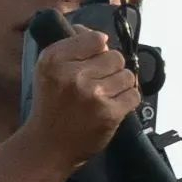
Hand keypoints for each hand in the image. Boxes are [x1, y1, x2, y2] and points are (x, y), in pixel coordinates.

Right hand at [23, 24, 140, 168]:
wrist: (48, 145)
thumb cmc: (51, 103)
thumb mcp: (48, 69)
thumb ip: (72, 46)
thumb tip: (100, 36)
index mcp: (54, 59)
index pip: (96, 38)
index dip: (98, 49)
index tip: (91, 61)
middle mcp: (73, 75)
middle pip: (115, 56)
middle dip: (110, 68)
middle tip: (98, 82)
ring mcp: (93, 95)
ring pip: (127, 75)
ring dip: (120, 84)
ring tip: (105, 94)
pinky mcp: (110, 113)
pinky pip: (134, 95)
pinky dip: (126, 100)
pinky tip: (113, 106)